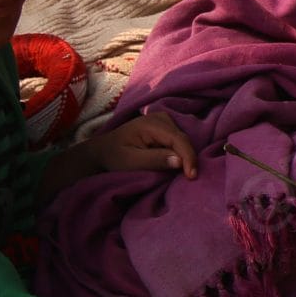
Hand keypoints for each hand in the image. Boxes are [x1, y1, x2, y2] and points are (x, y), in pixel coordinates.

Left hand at [79, 111, 200, 180]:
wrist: (104, 149)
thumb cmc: (115, 156)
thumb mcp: (131, 162)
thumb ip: (154, 160)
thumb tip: (179, 161)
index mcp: (151, 124)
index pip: (178, 139)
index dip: (188, 157)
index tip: (191, 176)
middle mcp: (161, 118)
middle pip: (183, 139)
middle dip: (188, 158)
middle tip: (189, 178)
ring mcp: (164, 120)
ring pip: (183, 140)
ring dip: (185, 156)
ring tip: (185, 173)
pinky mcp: (166, 126)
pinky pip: (179, 141)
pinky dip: (181, 153)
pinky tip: (179, 164)